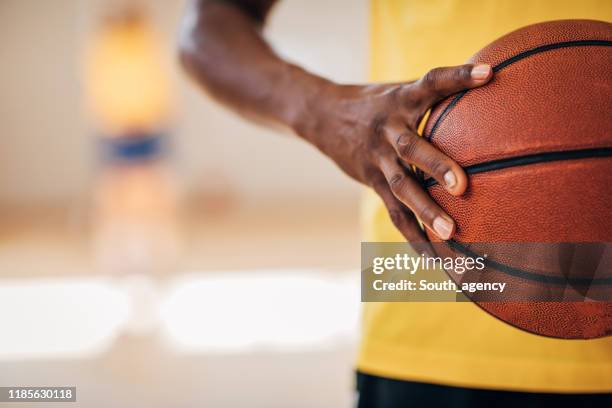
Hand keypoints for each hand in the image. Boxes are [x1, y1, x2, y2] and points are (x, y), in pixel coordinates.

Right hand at [296, 64, 492, 240]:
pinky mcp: (371, 181)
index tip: (488, 74)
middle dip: (436, 165)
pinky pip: (394, 212)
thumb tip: (492, 80)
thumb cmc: (377, 101)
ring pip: (400, 187)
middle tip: (462, 186)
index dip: (457, 77)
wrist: (323, 116)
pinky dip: (413, 236)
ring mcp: (377, 158)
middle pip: (410, 147)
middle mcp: (387, 129)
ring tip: (450, 233)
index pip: (431, 83)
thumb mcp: (400, 88)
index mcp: (401, 99)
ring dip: (425, 211)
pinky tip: (434, 257)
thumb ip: (436, 92)